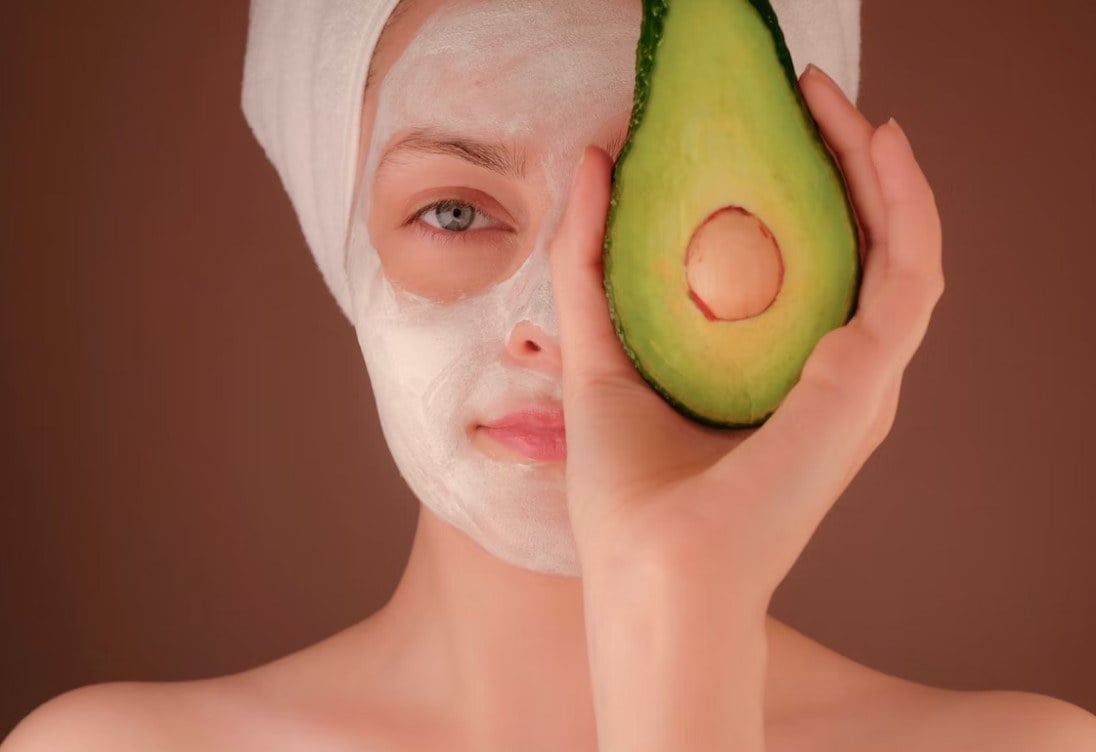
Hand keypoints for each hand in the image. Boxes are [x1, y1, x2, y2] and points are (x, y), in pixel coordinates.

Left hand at [549, 63, 943, 606]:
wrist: (653, 580)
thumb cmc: (630, 497)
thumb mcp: (598, 354)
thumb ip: (590, 262)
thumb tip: (590, 160)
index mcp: (782, 379)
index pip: (811, 264)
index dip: (799, 187)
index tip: (764, 124)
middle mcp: (834, 378)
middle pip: (858, 247)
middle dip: (840, 162)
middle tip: (805, 95)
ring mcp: (860, 382)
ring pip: (899, 248)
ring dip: (878, 167)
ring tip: (835, 103)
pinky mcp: (867, 384)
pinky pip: (909, 273)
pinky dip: (905, 203)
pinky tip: (877, 145)